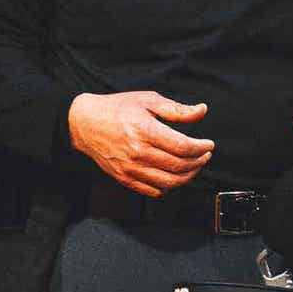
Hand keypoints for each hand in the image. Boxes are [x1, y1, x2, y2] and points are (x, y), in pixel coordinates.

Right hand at [67, 92, 213, 196]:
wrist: (83, 122)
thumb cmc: (116, 108)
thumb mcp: (146, 100)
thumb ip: (176, 109)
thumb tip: (201, 111)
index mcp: (144, 130)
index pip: (182, 146)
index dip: (201, 148)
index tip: (208, 144)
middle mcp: (138, 152)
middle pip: (179, 166)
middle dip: (198, 162)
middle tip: (204, 155)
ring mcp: (130, 168)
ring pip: (169, 182)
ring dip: (188, 176)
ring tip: (193, 166)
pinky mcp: (124, 178)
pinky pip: (153, 190)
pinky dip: (168, 187)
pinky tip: (173, 175)